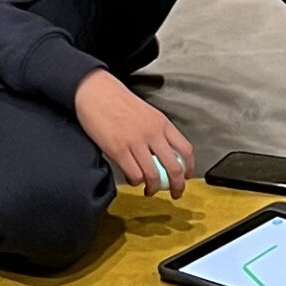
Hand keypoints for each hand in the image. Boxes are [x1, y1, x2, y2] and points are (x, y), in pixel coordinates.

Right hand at [74, 68, 193, 196]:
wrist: (96, 92)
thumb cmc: (119, 102)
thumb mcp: (148, 114)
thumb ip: (158, 133)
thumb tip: (165, 155)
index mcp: (162, 123)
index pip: (186, 150)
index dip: (190, 168)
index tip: (186, 177)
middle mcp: (152, 133)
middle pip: (175, 167)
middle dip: (178, 186)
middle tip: (175, 193)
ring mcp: (135, 142)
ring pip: (154, 176)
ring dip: (154, 188)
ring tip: (150, 190)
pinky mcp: (118, 150)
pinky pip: (134, 174)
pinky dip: (136, 181)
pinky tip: (133, 179)